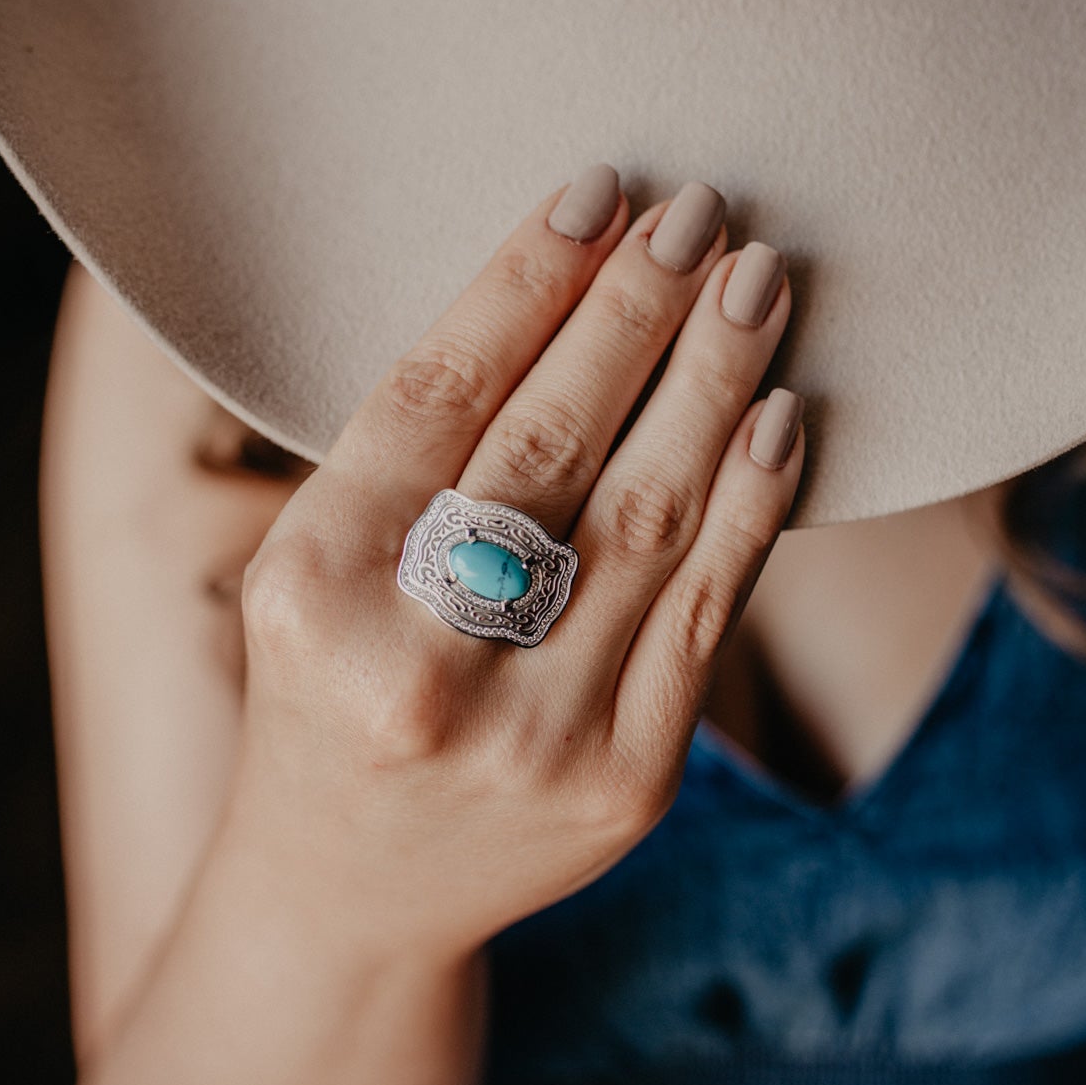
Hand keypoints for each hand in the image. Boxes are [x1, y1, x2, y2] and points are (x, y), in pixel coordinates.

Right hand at [236, 167, 803, 962]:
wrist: (353, 891)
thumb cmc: (330, 695)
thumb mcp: (306, 573)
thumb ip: (405, 459)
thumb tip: (565, 286)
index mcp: (310, 593)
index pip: (436, 397)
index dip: (524, 280)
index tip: (596, 193)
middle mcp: (415, 666)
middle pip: (548, 444)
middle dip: (635, 311)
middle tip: (698, 214)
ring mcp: (530, 735)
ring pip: (646, 516)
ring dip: (713, 382)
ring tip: (756, 283)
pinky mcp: (625, 782)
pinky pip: (708, 612)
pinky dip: (752, 503)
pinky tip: (779, 414)